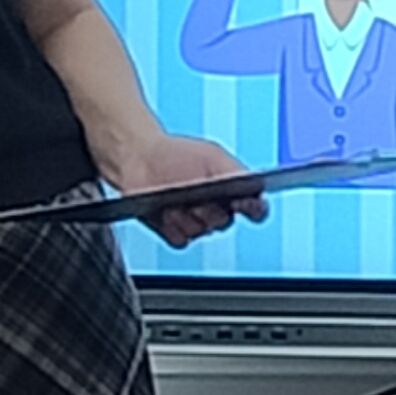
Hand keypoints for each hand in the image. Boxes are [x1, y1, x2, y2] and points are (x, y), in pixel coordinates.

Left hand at [116, 132, 264, 244]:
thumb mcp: (212, 156)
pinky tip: (165, 212)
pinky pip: (181, 240)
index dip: (254, 210)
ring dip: (188, 217)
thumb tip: (256, 190)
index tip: (244, 203)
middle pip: (225, 223)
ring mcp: (195, 224)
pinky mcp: (175, 234)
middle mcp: (216, 210)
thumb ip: (236, 172)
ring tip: (174, 200)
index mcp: (232, 191)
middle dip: (210, 210)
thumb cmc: (175, 154)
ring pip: (201, 232)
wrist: (139, 160)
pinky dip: (173, 227)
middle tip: (199, 195)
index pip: (255, 209)